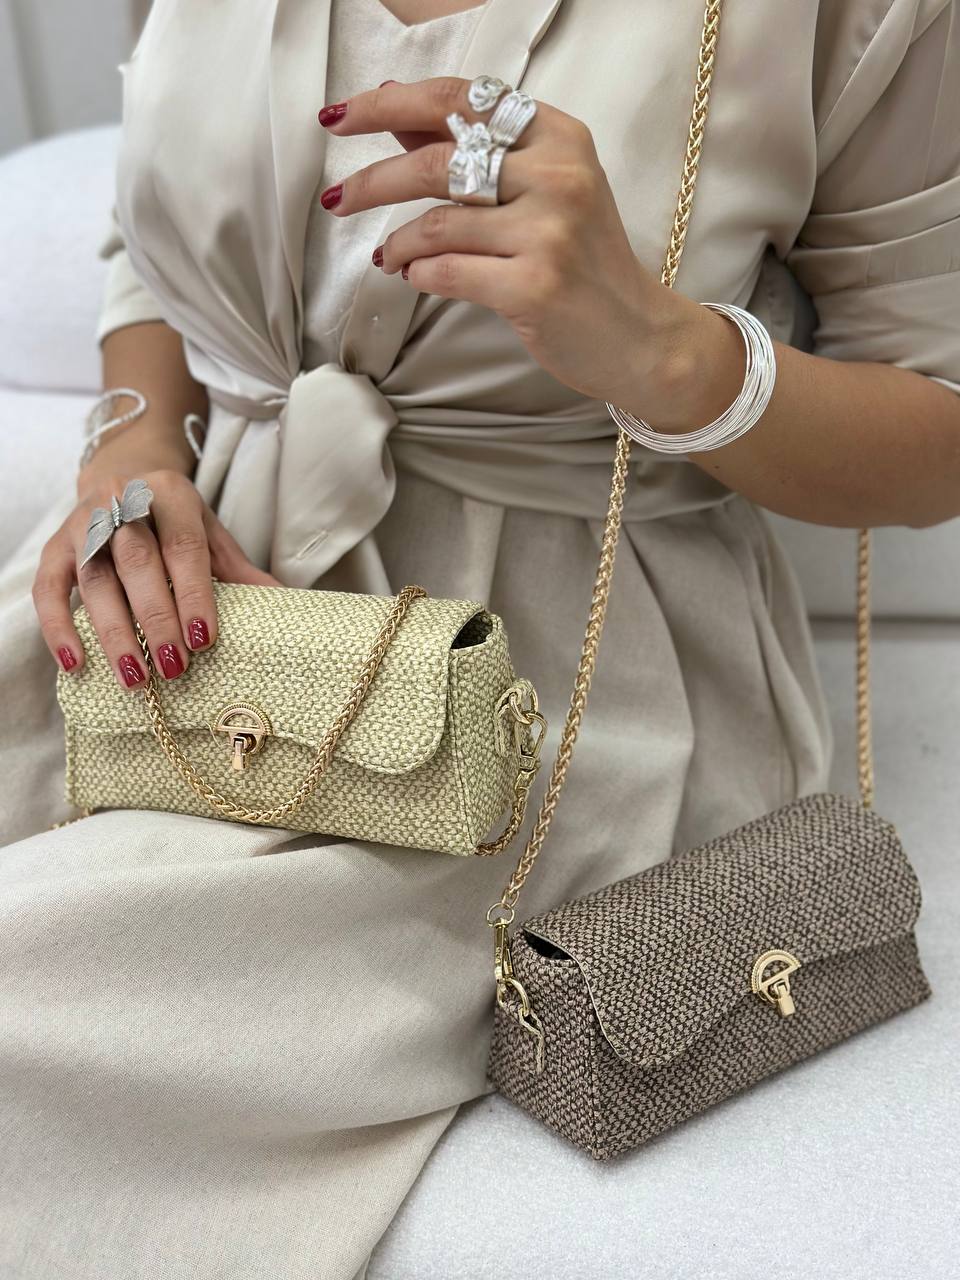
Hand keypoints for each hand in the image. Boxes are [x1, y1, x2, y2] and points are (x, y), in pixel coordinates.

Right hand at [34, 466, 280, 688]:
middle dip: (156, 618)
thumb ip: (239, 571)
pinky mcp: (54, 546)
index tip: (204, 639)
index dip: (193, 593)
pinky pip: (47, 588)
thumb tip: (286, 607)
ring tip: (135, 678)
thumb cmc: (175, 519)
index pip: (183, 546)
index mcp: (171, 495)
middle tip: (173, 667)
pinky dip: (58, 627)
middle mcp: (122, 501)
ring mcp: (82, 523)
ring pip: (94, 579)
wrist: (123, 473)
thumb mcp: (210, 534)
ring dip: (114, 632)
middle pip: (136, 562)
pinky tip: (76, 663)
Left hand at [316, 77, 695, 409]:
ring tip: (386, 256)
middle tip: (338, 199)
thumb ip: (474, 150)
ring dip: (397, 242)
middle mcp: (558, 176)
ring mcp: (548, 233)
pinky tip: (415, 277)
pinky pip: (448, 273)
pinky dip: (420, 274)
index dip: (389, 103)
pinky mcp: (534, 288)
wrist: (638, 335)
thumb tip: (394, 113)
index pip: (460, 98)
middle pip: (438, 159)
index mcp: (559, 137)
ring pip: (437, 223)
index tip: (342, 117)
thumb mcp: (543, 190)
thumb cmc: (585, 261)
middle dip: (374, 180)